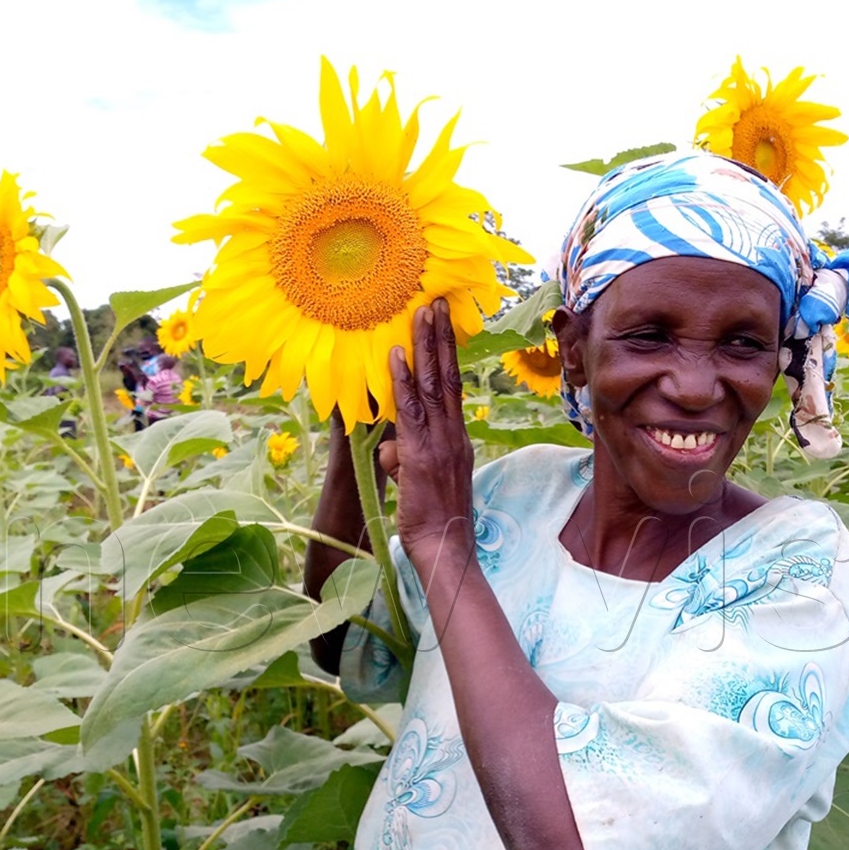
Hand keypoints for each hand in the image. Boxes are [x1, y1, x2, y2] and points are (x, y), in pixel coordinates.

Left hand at [386, 298, 475, 573]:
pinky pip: (410, 410)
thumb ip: (406, 458)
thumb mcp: (421, 482)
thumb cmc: (433, 520)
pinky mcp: (420, 454)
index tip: (445, 325)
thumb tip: (391, 449)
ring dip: (426, 346)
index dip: (449, 354)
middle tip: (436, 303)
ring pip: (433, 385)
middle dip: (441, 337)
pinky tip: (395, 355)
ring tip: (422, 313)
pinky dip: (403, 381)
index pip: (454, 387)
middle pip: (448, 375)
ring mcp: (439, 442)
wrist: (444, 547)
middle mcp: (453, 434)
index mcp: (457, 439)